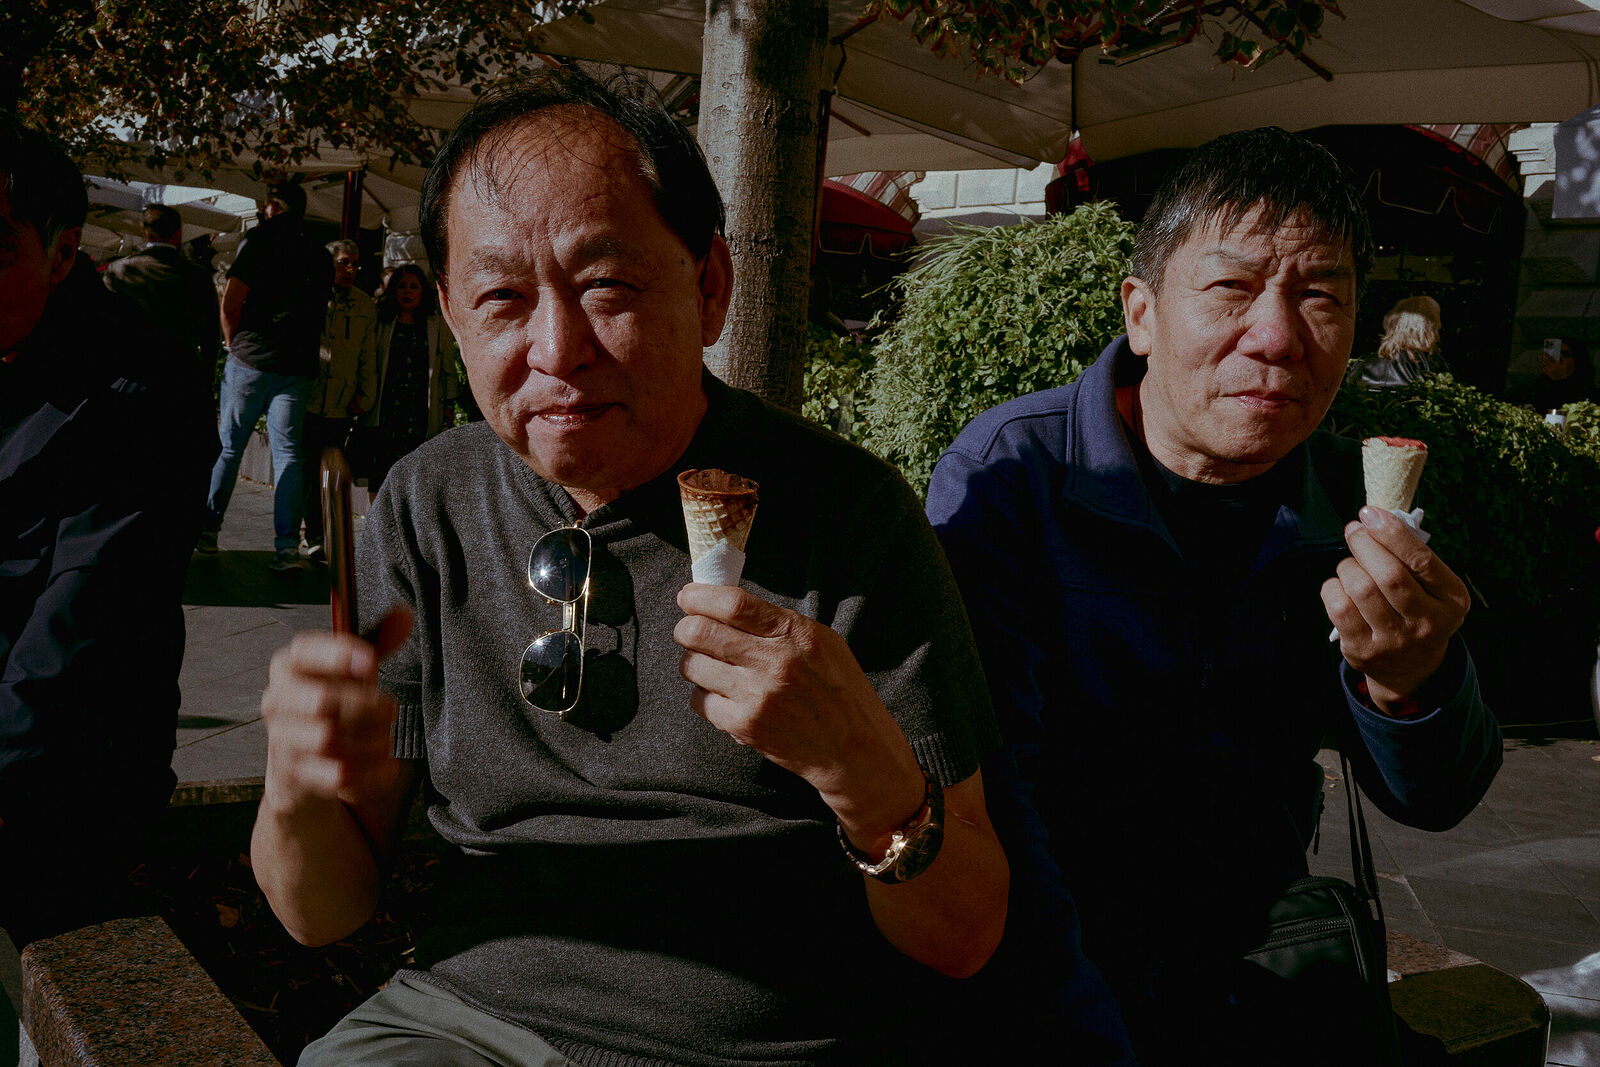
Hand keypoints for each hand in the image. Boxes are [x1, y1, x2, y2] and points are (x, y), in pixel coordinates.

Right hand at [260, 608, 412, 812]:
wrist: (298, 763)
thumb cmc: (329, 702)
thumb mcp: (349, 671)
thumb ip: (377, 643)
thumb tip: (405, 614)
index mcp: (290, 665)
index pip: (305, 651)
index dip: (338, 656)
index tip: (371, 664)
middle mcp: (277, 700)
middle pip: (322, 701)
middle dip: (365, 707)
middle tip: (390, 709)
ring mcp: (282, 739)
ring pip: (329, 740)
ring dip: (370, 740)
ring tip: (387, 738)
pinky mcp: (294, 775)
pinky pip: (337, 776)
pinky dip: (370, 772)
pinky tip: (386, 764)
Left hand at [674, 583, 923, 844]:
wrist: (853, 748)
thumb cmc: (838, 688)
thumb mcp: (822, 641)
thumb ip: (777, 621)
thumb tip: (724, 604)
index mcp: (795, 633)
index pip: (732, 604)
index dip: (700, 597)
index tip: (688, 597)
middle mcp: (774, 662)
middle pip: (700, 632)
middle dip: (685, 627)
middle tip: (690, 630)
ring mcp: (757, 697)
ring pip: (692, 666)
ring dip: (694, 661)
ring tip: (711, 665)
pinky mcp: (745, 726)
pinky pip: (699, 700)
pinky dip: (704, 694)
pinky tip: (723, 694)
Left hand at [1322, 507, 1468, 708]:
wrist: (1410, 667)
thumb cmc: (1418, 611)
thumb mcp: (1434, 588)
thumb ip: (1413, 557)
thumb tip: (1376, 519)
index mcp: (1452, 601)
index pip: (1422, 561)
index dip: (1392, 533)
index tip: (1370, 514)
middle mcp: (1427, 623)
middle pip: (1389, 575)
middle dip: (1365, 545)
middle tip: (1355, 531)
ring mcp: (1394, 640)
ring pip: (1361, 589)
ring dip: (1348, 566)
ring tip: (1352, 564)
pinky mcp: (1363, 649)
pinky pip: (1339, 607)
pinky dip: (1334, 586)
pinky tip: (1341, 586)